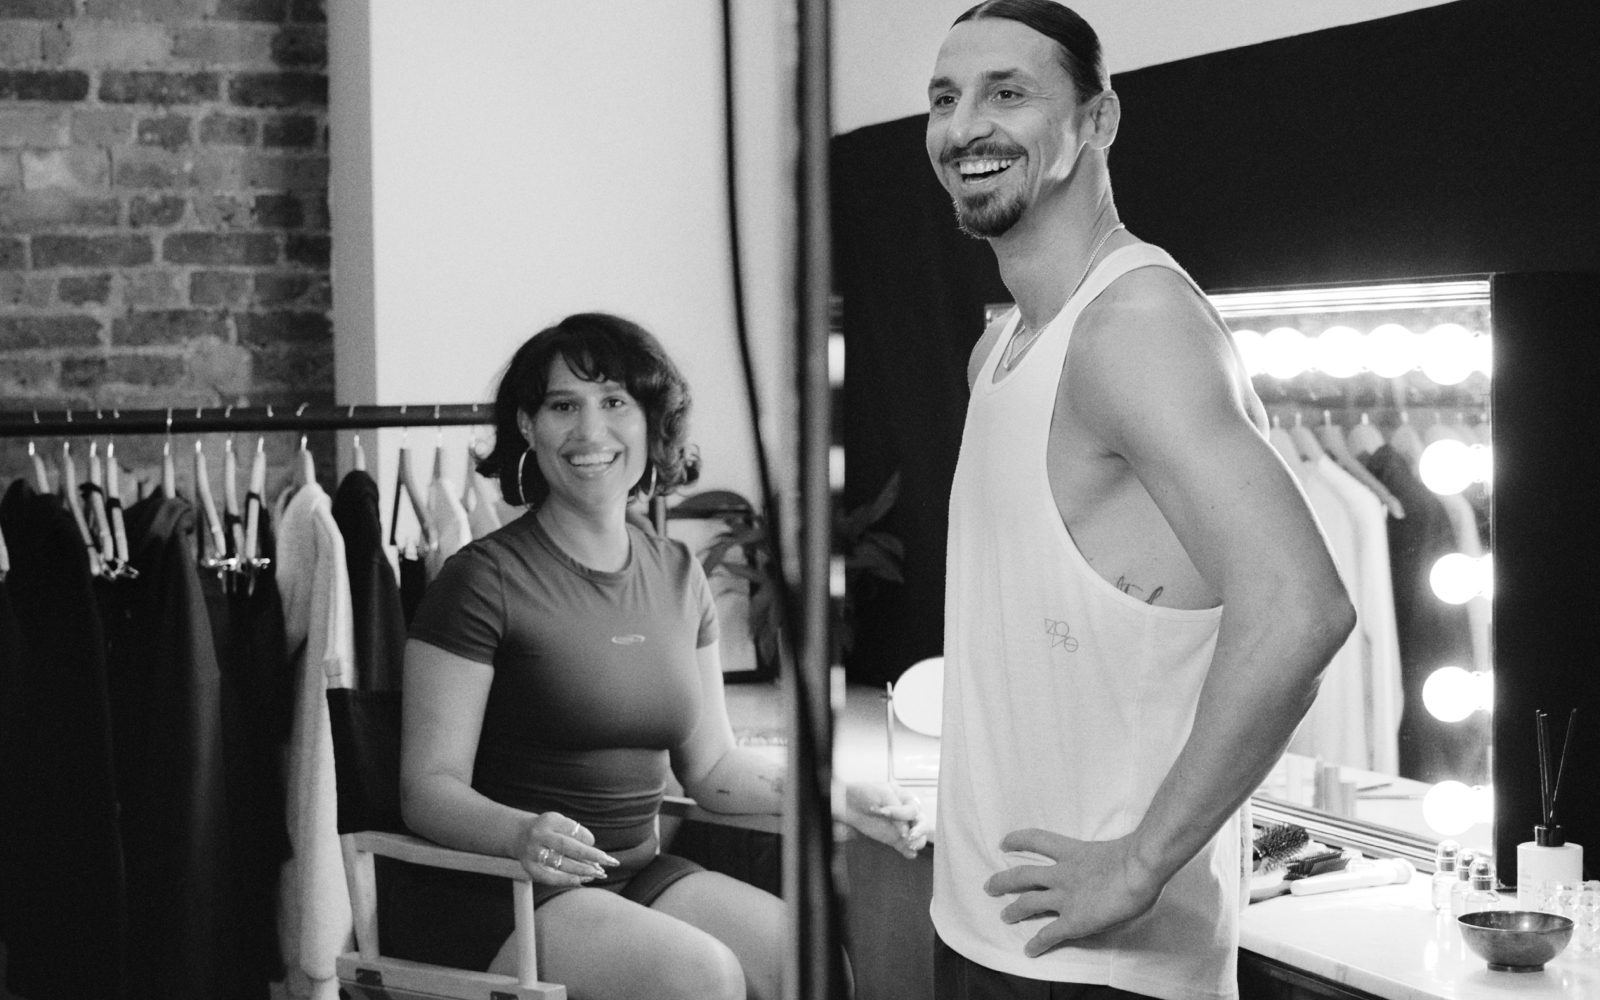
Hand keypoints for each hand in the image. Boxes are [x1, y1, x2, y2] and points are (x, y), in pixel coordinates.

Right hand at [512, 811, 620, 885]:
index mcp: (549, 820)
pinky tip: (581, 881)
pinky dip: (567, 881)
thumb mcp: (560, 823)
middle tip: (610, 861)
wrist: (518, 834)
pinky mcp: (529, 868)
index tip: (593, 843)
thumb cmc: (549, 830)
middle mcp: (539, 835)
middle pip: (567, 846)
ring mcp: (533, 852)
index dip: (588, 839)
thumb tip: (596, 855)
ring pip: (560, 864)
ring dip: (582, 870)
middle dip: (591, 855)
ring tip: (599, 874)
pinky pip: (550, 878)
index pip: (574, 830)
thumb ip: (576, 836)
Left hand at [842, 782, 929, 858]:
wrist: (848, 803)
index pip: (913, 810)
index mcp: (908, 799)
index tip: (883, 812)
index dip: (900, 813)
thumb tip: (906, 831)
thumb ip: (897, 811)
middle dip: (919, 831)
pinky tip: (909, 854)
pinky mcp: (894, 839)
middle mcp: (908, 814)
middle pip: (923, 825)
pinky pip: (906, 848)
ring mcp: (901, 828)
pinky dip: (909, 852)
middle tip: (909, 837)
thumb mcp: (883, 794)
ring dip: (916, 843)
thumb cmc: (866, 793)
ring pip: (918, 839)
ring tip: (909, 846)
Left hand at [983, 828, 1164, 956]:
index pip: (1037, 840)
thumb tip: (1116, 865)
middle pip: (1023, 875)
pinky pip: (1050, 934)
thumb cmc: (1137, 857)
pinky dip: (1038, 944)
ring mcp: (1065, 898)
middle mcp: (1062, 874)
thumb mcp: (1115, 849)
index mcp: (1073, 852)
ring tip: (1004, 916)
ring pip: (1029, 902)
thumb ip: (1107, 857)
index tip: (1004, 842)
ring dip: (1014, 910)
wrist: (1138, 870)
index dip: (1018, 840)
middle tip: (990, 886)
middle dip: (1004, 880)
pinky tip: (1030, 951)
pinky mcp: (1073, 921)